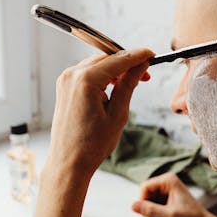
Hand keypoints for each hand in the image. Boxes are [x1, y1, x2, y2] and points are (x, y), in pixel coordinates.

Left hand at [46, 48, 153, 177]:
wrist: (68, 162)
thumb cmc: (92, 144)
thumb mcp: (118, 113)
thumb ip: (129, 84)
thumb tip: (141, 65)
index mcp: (86, 80)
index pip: (118, 59)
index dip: (138, 55)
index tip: (152, 54)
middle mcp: (72, 74)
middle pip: (107, 58)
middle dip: (128, 63)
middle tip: (146, 75)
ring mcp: (66, 79)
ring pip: (98, 63)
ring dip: (116, 69)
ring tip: (133, 82)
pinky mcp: (64, 86)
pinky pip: (88, 72)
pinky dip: (103, 75)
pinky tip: (115, 86)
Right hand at [131, 173, 207, 216]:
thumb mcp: (169, 215)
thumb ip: (150, 210)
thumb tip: (133, 205)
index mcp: (168, 180)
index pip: (145, 186)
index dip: (142, 201)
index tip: (145, 215)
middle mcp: (167, 180)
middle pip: (146, 192)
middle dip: (146, 206)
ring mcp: (167, 187)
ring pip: (148, 197)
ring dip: (149, 209)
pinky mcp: (167, 195)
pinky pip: (153, 201)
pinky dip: (153, 210)